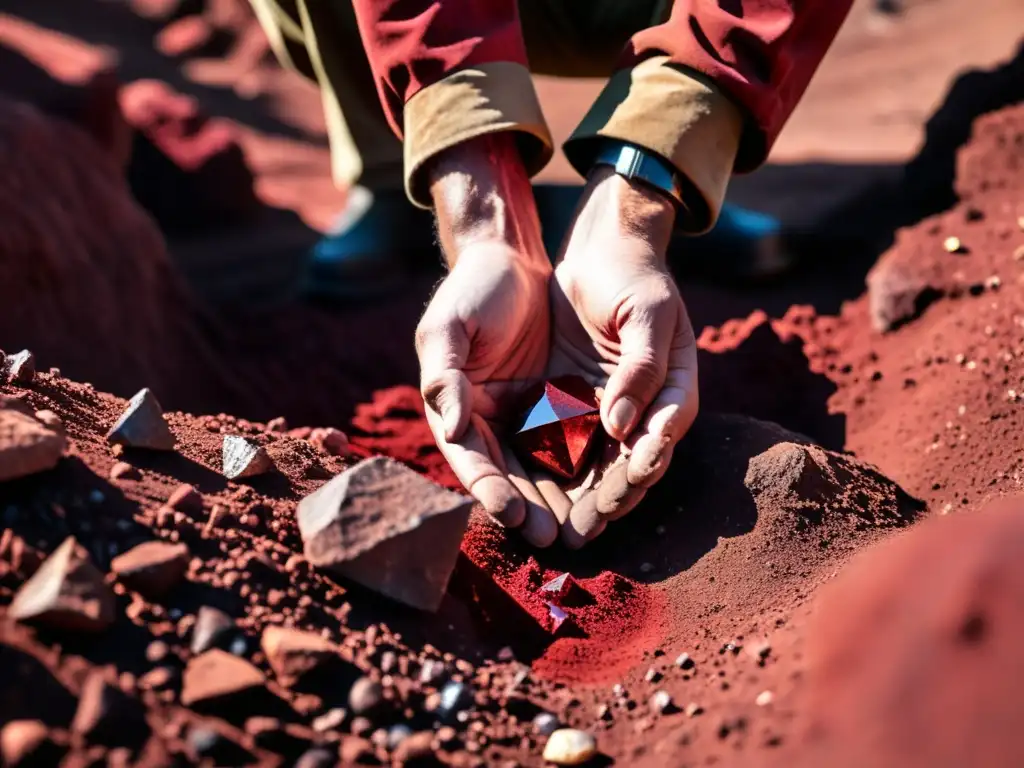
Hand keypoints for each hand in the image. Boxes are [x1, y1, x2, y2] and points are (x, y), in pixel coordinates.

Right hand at [416, 134, 559, 546]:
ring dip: (562, 499)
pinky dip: (588, 464)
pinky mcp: (560, 405)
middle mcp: (490, 423)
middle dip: (531, 509)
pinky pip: (576, 440)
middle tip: (554, 537)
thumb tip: (451, 424)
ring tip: (582, 527)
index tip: (510, 513)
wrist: (513, 259)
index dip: (490, 489)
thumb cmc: (473, 290)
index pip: (471, 460)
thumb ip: (444, 374)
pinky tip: (607, 485)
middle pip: (511, 476)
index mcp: (457, 410)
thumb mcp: (448, 326)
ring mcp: (526, 417)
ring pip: (546, 467)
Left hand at [546, 166, 699, 547]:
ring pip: (594, 464)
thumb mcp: (648, 313)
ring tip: (556, 532)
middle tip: (582, 532)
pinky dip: (550, 470)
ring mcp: (608, 411)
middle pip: (627, 466)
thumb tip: (623, 427)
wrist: (600, 252)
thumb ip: (641, 367)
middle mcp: (643, 410)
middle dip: (605, 501)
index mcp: (673, 391)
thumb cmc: (635, 278)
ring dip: (577, 499)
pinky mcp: (574, 405)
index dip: (641, 469)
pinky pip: (562, 444)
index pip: (660, 440)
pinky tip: (529, 493)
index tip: (619, 494)